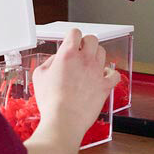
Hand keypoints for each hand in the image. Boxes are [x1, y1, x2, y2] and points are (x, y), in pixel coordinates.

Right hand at [28, 29, 119, 152]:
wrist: (64, 120)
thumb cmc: (51, 101)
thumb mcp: (39, 76)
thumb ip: (48, 62)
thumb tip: (55, 60)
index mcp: (67, 55)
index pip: (75, 33)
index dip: (72, 36)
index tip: (71, 41)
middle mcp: (85, 59)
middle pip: (92, 39)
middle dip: (86, 43)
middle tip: (81, 51)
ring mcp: (97, 71)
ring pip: (103, 52)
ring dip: (96, 55)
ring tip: (90, 63)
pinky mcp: (105, 85)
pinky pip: (114, 73)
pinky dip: (110, 73)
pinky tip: (103, 76)